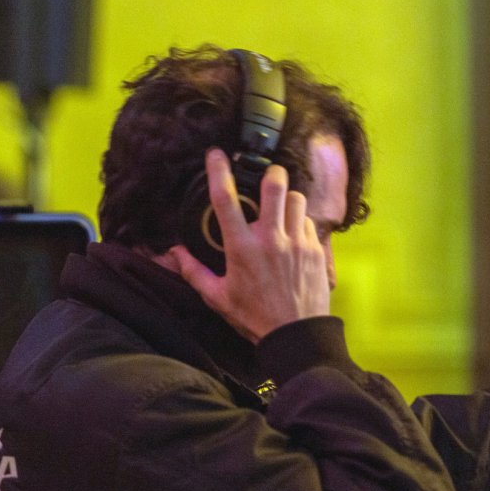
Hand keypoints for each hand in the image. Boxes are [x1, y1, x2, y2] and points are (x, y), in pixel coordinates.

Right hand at [167, 149, 330, 341]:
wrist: (296, 336)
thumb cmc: (255, 318)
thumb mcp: (217, 298)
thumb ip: (193, 272)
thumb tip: (174, 254)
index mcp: (241, 248)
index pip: (225, 199)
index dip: (218, 171)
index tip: (215, 154)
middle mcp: (270, 239)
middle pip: (274, 185)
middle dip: (271, 174)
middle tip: (266, 178)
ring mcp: (296, 242)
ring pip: (296, 199)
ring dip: (288, 199)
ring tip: (280, 210)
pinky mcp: (315, 250)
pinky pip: (309, 221)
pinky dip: (300, 222)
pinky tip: (293, 234)